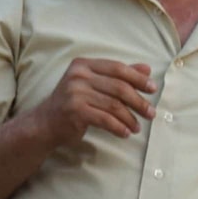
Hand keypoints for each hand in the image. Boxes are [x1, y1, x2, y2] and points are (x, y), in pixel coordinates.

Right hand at [36, 57, 155, 142]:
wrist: (44, 123)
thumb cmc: (73, 102)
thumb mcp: (93, 84)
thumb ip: (118, 76)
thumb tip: (147, 68)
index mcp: (83, 65)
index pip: (117, 68)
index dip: (138, 78)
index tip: (153, 89)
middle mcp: (77, 76)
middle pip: (119, 87)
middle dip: (139, 102)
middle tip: (151, 113)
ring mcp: (74, 93)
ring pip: (114, 105)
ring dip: (130, 118)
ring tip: (137, 127)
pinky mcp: (74, 111)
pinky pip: (105, 119)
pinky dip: (118, 127)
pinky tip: (125, 133)